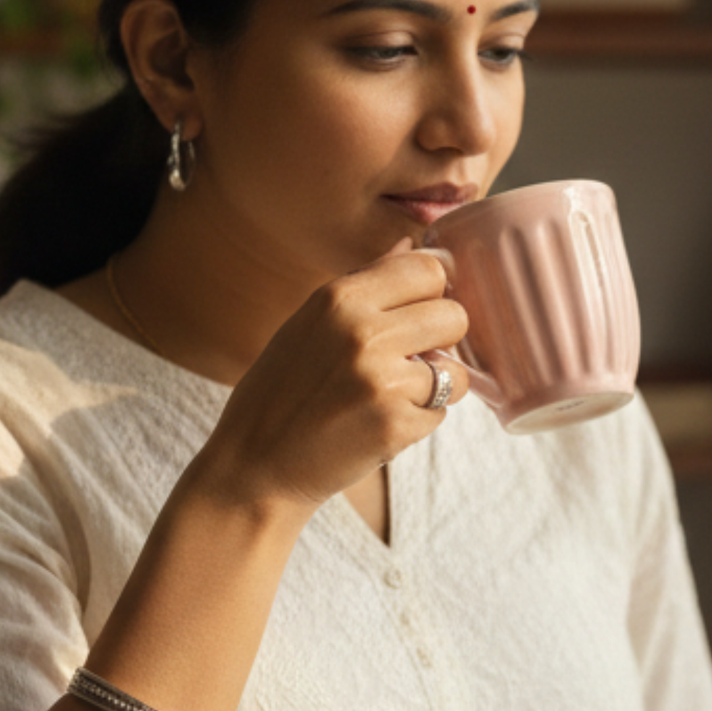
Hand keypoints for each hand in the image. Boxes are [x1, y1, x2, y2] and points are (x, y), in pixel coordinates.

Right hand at [200, 238, 469, 512]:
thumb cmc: (281, 392)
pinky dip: (419, 421)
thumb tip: (413, 244)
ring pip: (456, 371)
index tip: (426, 307)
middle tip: (410, 358)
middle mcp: (363, 332)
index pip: (428, 269)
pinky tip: (378, 424)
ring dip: (435, 386)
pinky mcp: (396, 425)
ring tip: (391, 396)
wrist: (255, 466)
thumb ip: (365, 284)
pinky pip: (440, 413)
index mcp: (339, 297)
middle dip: (441, 339)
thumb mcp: (309, 322)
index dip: (435, 290)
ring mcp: (382, 380)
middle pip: (454, 315)